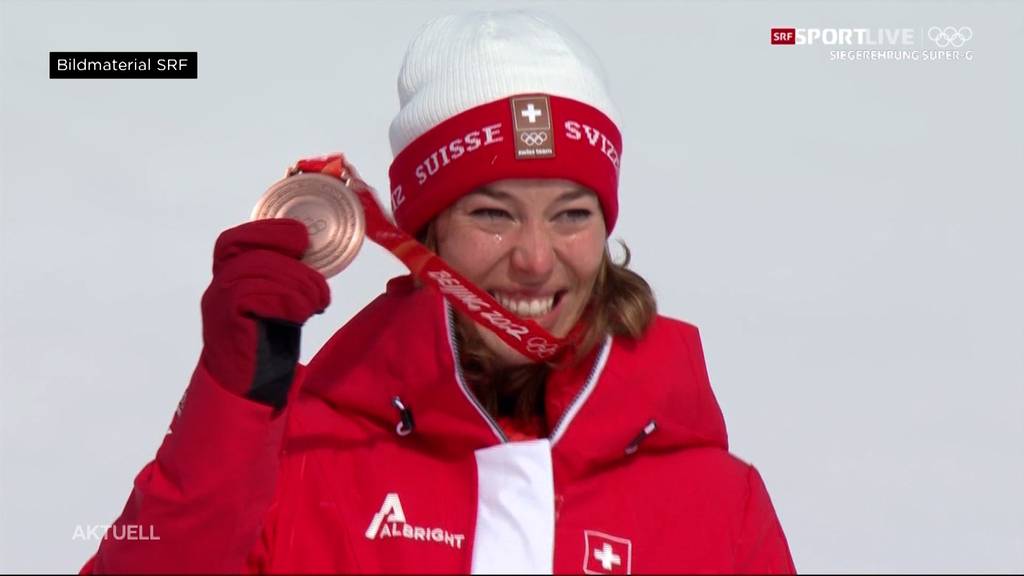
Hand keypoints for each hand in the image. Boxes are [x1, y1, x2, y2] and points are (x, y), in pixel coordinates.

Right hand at [199, 218, 329, 407]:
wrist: (246, 391)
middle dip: (284, 251)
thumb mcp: (277, 306)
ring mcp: (218, 305)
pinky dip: (286, 298)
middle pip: (244, 249)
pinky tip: (304, 312)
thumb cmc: (264, 349)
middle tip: (316, 275)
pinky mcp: (226, 321)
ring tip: (317, 302)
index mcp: (228, 281)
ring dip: (296, 282)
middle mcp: (217, 289)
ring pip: (255, 269)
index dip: (268, 231)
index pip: (235, 241)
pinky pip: (253, 294)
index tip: (300, 236)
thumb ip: (283, 282)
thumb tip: (314, 256)